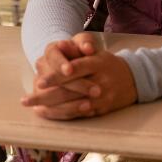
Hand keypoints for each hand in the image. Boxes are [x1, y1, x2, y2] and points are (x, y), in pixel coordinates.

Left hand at [22, 34, 137, 119]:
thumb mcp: (96, 51)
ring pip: (73, 106)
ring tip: (34, 108)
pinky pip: (79, 115)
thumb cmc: (107, 63)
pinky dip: (62, 115)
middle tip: (27, 99)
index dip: (58, 76)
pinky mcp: (101, 110)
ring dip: (52, 109)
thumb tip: (61, 45)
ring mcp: (102, 99)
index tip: (40, 82)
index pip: (76, 70)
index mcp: (98, 64)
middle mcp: (100, 82)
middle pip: (70, 91)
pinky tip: (48, 114)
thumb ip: (78, 48)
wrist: (134, 79)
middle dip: (46, 97)